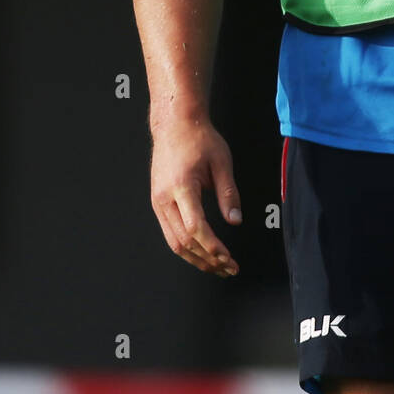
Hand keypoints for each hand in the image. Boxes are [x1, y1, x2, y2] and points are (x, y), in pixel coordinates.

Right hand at [150, 117, 241, 275]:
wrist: (174, 124)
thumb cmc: (199, 139)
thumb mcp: (221, 162)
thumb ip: (228, 193)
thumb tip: (235, 221)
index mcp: (181, 186)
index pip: (196, 228)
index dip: (213, 247)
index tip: (229, 258)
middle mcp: (164, 198)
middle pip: (183, 242)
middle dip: (207, 259)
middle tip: (229, 268)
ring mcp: (158, 202)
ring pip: (174, 242)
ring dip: (196, 258)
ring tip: (218, 267)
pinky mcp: (158, 202)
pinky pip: (170, 232)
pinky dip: (187, 247)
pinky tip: (203, 252)